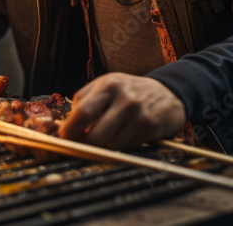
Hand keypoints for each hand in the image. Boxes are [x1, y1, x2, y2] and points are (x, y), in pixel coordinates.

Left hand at [58, 73, 184, 150]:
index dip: (69, 129)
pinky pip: (127, 147)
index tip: (63, 138)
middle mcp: (124, 99)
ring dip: (103, 146)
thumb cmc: (129, 90)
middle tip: (80, 145)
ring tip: (105, 136)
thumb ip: (84, 100)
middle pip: (95, 135)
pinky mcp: (150, 128)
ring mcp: (139, 115)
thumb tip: (66, 124)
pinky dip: (120, 146)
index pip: (83, 112)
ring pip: (111, 144)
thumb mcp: (106, 84)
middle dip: (84, 145)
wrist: (168, 92)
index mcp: (108, 85)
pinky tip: (123, 135)